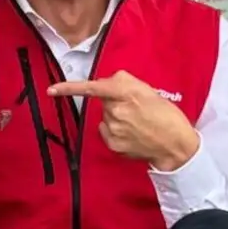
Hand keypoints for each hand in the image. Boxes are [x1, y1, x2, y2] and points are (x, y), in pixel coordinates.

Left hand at [49, 70, 199, 170]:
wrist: (175, 145)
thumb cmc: (167, 116)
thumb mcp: (150, 91)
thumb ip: (126, 83)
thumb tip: (109, 82)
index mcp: (127, 92)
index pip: (94, 88)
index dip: (70, 88)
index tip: (52, 90)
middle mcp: (116, 110)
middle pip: (104, 101)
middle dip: (116, 101)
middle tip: (137, 108)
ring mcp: (114, 128)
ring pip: (106, 116)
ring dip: (117, 117)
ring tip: (138, 123)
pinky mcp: (113, 143)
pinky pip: (106, 131)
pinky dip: (116, 131)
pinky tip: (132, 134)